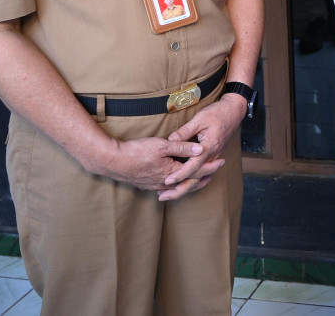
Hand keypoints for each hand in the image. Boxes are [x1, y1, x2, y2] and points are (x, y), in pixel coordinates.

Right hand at [86, 136, 205, 191]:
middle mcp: (165, 183)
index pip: (196, 171)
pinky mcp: (147, 185)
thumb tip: (201, 149)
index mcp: (172, 173)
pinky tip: (177, 184)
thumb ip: (182, 147)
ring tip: (201, 179)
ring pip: (179, 187)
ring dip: (191, 182)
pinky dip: (177, 185)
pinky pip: (168, 188)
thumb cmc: (137, 151)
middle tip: (215, 172)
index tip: (222, 161)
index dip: (210, 166)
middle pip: (189, 183)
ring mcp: (155, 186)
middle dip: (204, 177)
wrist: (113, 161)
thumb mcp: (162, 145)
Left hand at [157, 95, 244, 199]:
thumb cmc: (217, 113)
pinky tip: (183, 183)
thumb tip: (170, 141)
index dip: (179, 175)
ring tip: (169, 193)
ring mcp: (214, 156)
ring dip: (185, 186)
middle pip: (197, 178)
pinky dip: (193, 180)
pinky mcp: (213, 154)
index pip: (193, 166)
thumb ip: (185, 131)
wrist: (234, 110)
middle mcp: (212, 155)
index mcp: (208, 147)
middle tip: (163, 196)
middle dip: (180, 189)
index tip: (167, 181)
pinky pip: (203, 172)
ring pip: (200, 177)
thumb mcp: (199, 119)